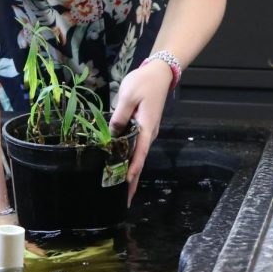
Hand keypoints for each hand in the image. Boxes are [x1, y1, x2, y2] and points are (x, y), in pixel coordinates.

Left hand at [109, 59, 171, 204]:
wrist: (160, 73)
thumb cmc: (144, 82)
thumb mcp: (128, 96)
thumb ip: (119, 116)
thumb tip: (112, 135)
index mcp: (146, 127)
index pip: (139, 154)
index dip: (132, 171)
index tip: (126, 186)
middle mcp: (149, 133)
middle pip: (139, 160)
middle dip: (131, 179)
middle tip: (123, 199)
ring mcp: (148, 131)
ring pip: (138, 155)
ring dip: (130, 170)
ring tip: (118, 186)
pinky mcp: (145, 126)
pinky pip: (137, 146)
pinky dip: (130, 158)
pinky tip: (121, 164)